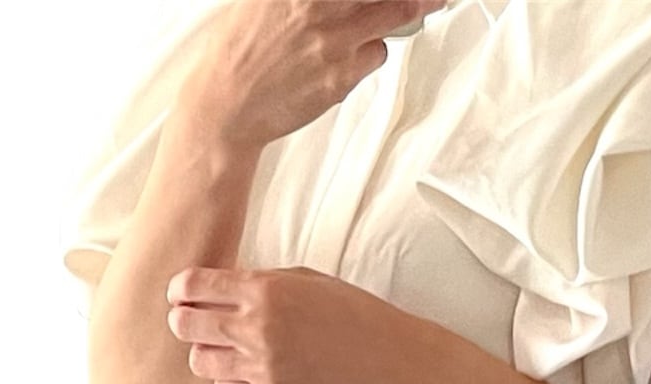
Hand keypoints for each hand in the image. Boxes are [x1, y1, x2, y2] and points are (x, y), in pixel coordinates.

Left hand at [166, 265, 437, 383]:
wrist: (392, 363)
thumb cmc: (355, 316)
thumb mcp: (307, 280)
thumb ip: (261, 282)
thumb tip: (220, 287)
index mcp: (264, 290)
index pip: (193, 286)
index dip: (180, 290)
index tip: (183, 295)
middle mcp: (257, 328)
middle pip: (185, 325)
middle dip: (184, 322)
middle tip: (194, 324)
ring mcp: (262, 368)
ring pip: (200, 363)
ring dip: (206, 354)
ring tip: (226, 351)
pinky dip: (229, 383)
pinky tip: (248, 373)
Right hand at [184, 0, 452, 153]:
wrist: (225, 105)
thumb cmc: (240, 50)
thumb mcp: (262, 1)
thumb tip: (337, 2)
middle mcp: (317, 4)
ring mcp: (333, 39)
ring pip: (394, 13)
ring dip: (410, 8)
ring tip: (425, 3)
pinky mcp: (341, 76)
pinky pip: (375, 54)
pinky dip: (371, 50)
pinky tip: (350, 54)